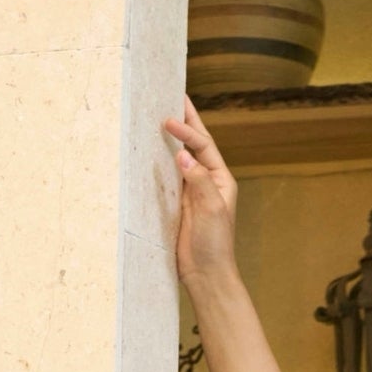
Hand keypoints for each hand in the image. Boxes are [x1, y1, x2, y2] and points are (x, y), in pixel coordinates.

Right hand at [163, 98, 237, 289]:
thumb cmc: (214, 245)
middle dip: (185, 121)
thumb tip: (182, 154)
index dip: (187, 130)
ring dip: (171, 137)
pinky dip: (160, 160)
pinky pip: (168, 176)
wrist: (205, 275)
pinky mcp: (177, 204)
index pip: (203, 146)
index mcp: (220, 180)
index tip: (169, 120)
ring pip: (180, 157)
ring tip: (160, 114)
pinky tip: (151, 148)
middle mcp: (207, 181)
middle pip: (194, 145)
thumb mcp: (211, 210)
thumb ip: (198, 181)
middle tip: (173, 95)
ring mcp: (191, 191)